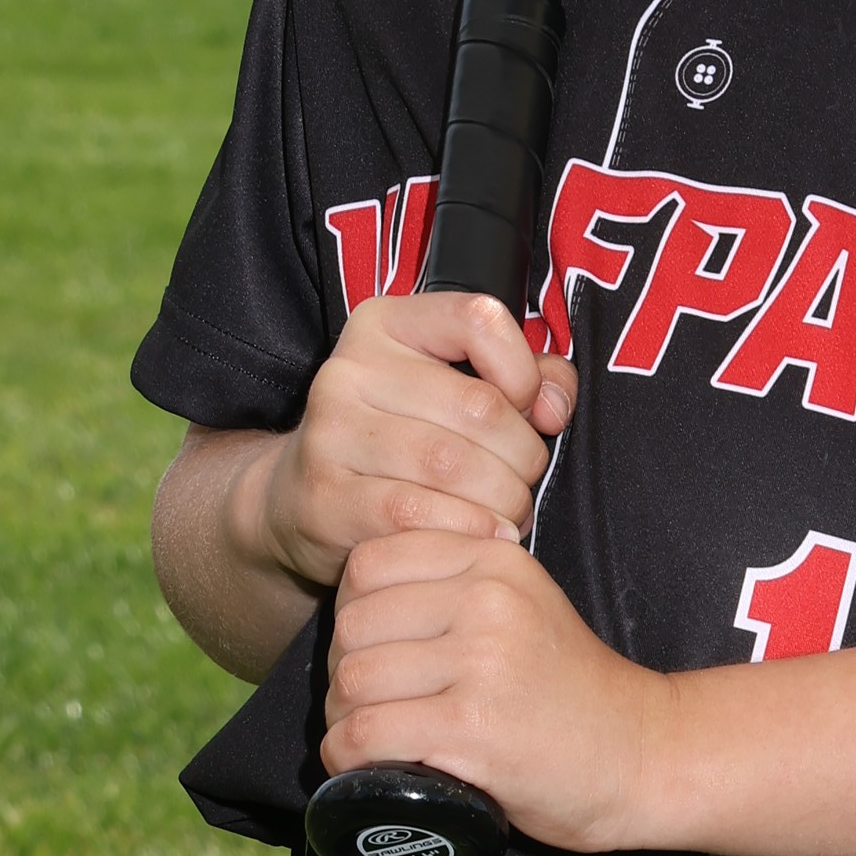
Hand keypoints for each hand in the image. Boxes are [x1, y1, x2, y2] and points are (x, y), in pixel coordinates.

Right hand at [252, 294, 575, 604]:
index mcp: (386, 324)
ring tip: (503, 513)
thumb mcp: (453, 389)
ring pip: (454, 466)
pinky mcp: (326, 496)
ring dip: (501, 501)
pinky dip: (466, 530)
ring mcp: (331, 432)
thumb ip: (525, 378)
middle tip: (520, 482)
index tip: (526, 409)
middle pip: (480, 408)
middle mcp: (349, 369)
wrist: (301, 501)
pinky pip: (420, 515)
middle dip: (523, 457)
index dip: (524, 372)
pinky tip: (478, 535)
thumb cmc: (400, 440)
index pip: (479, 320)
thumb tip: (554, 405)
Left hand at [323, 525, 674, 852]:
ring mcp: (481, 662)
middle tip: (369, 707)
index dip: (351, 613)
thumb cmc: (571, 690)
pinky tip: (365, 770)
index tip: (375, 653)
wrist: (642, 755)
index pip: (369, 563)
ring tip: (370, 739)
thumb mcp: (524, 605)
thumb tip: (360, 601)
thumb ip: (457, 584)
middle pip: (353, 624)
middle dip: (343, 672)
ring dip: (344, 719)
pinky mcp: (472, 727)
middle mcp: (487, 600)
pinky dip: (349, 758)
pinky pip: (366, 733)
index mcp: (495, 561)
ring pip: (352, 680)